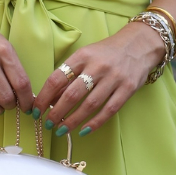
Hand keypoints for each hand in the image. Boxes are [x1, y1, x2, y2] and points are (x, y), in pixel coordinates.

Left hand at [32, 22, 165, 134]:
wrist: (139, 44)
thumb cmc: (107, 52)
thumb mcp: (86, 55)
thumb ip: (70, 73)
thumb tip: (50, 97)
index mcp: (82, 56)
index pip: (57, 78)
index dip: (44, 97)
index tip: (36, 110)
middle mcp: (97, 67)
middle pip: (72, 94)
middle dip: (56, 112)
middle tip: (48, 123)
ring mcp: (114, 78)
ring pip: (89, 105)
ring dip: (73, 120)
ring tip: (62, 130)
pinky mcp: (127, 89)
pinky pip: (109, 110)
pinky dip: (95, 123)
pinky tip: (84, 130)